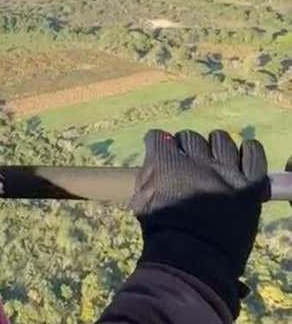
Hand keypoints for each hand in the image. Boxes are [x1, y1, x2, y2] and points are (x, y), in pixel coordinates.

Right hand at [131, 129, 269, 315]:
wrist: (194, 257)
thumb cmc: (162, 231)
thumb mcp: (141, 202)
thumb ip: (146, 178)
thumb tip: (153, 164)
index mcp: (166, 163)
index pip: (159, 137)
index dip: (158, 143)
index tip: (160, 151)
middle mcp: (196, 160)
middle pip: (190, 137)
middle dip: (184, 147)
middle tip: (186, 162)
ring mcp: (226, 170)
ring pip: (220, 139)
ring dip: (213, 147)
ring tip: (213, 161)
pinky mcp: (249, 183)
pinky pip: (253, 152)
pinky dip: (248, 151)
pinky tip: (241, 158)